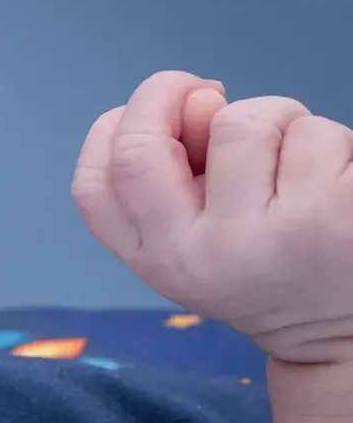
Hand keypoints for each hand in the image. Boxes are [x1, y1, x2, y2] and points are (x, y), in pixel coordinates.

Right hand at [73, 71, 352, 363]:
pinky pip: (312, 133)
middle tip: (203, 93)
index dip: (111, 128)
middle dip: (163, 92)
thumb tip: (199, 101)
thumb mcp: (201, 235)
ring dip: (273, 119)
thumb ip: (178, 174)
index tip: (154, 114)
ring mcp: (265, 238)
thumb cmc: (267, 260)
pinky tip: (330, 180)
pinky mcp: (329, 216)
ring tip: (289, 163)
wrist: (339, 329)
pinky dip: (325, 140)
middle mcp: (198, 256)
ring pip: (243, 121)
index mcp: (156, 259)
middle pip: (140, 148)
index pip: (93, 186)